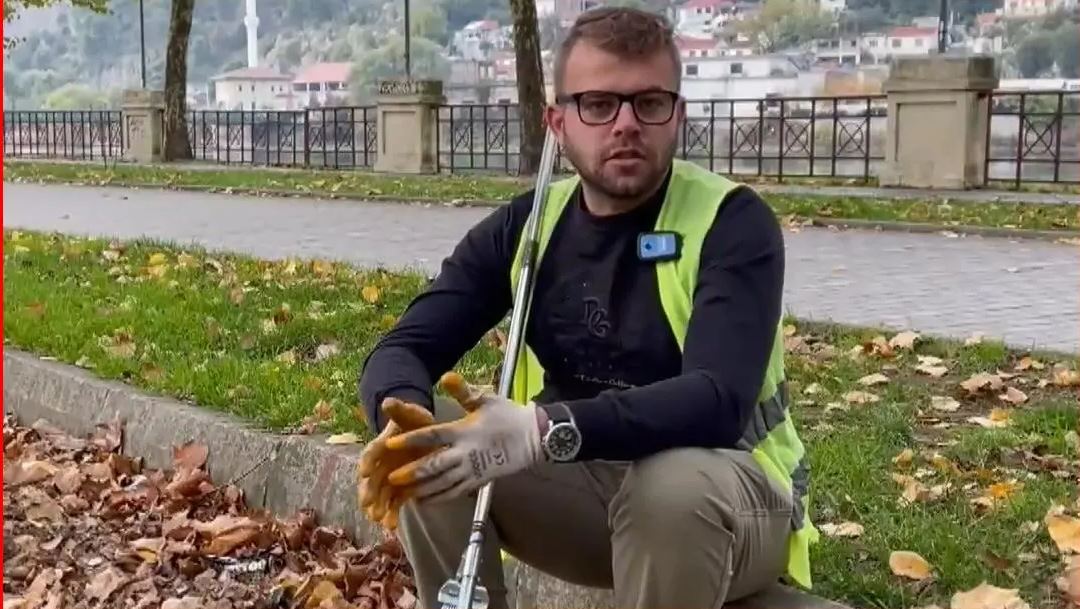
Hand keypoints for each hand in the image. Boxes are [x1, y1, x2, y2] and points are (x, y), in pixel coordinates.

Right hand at [356, 397, 435, 528]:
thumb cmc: (415, 422)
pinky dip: (392, 513)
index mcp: (382, 443)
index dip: (367, 461)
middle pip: (371, 478)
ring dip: (378, 506)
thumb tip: (388, 401)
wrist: (422, 433)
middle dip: (369, 491)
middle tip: (367, 504)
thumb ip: (400, 409)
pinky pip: (393, 502)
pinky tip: (392, 526)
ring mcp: (389, 477)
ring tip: (378, 519)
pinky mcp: (400, 488)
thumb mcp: (411, 414)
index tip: (364, 471)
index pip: (371, 452)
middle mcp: (381, 463)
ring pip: (380, 494)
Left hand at [383, 372, 543, 502]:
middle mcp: (465, 452)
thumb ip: (463, 391)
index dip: (411, 440)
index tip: (392, 443)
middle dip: (413, 472)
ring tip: (404, 494)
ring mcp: (473, 469)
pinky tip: (426, 502)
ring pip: (443, 483)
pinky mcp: (480, 481)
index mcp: (464, 431)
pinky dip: (440, 498)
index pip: (432, 435)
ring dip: (423, 489)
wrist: (534, 437)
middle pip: (435, 465)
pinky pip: (456, 492)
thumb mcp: (486, 399)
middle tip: (392, 478)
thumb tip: (445, 376)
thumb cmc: (507, 415)